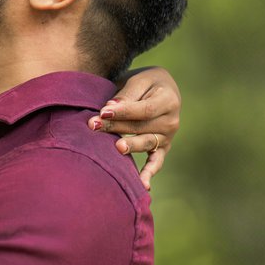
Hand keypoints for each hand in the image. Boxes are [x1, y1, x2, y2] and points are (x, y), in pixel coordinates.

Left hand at [92, 66, 180, 188]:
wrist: (160, 89)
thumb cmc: (146, 83)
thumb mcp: (139, 80)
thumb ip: (127, 94)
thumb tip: (110, 109)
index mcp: (169, 100)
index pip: (144, 109)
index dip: (123, 111)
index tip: (102, 112)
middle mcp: (172, 121)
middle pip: (141, 127)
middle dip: (116, 127)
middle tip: (93, 126)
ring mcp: (168, 137)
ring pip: (145, 143)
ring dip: (129, 146)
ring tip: (116, 148)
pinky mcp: (162, 149)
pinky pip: (156, 162)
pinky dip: (150, 173)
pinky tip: (143, 185)